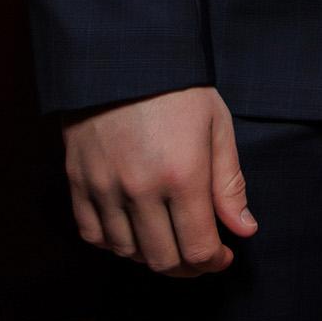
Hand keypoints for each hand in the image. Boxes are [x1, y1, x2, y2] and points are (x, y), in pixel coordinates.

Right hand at [61, 85, 255, 277]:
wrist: (122, 54)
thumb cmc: (178, 87)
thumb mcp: (216, 125)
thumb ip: (229, 183)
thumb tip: (244, 230)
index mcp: (182, 175)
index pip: (197, 249)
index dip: (213, 262)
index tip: (222, 256)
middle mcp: (140, 189)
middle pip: (162, 260)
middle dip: (186, 266)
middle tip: (198, 254)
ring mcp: (104, 187)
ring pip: (127, 252)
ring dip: (151, 255)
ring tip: (168, 237)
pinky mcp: (78, 181)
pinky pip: (92, 234)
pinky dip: (113, 242)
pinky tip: (132, 229)